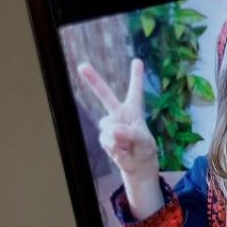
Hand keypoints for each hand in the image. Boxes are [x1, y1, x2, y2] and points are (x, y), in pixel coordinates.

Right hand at [78, 59, 162, 217]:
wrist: (137, 166)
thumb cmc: (144, 149)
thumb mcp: (143, 141)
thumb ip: (130, 133)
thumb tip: (114, 130)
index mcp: (134, 110)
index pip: (135, 91)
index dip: (136, 76)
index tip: (137, 60)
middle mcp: (119, 114)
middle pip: (105, 95)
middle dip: (93, 80)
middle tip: (82, 66)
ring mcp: (110, 125)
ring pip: (108, 126)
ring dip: (119, 139)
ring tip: (128, 146)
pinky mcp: (104, 137)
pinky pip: (106, 140)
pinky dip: (115, 148)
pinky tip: (121, 152)